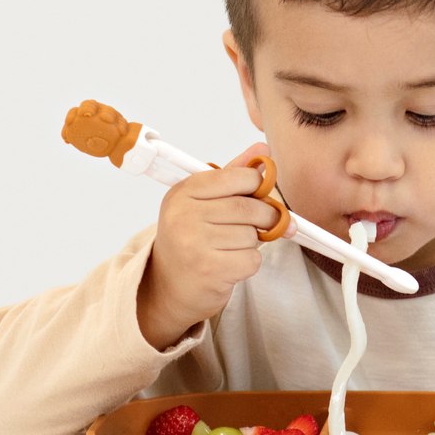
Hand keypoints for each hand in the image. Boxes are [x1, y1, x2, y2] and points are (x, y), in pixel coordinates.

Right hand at [136, 142, 287, 349]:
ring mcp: (195, 244)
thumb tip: (263, 150)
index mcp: (183, 192)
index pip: (238, 177)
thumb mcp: (205, 200)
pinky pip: (252, 259)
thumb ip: (234, 174)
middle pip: (249, 208)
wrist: (169, 285)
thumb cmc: (191, 237)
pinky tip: (231, 263)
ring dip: (252, 242)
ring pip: (252, 235)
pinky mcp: (209, 270)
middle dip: (265, 216)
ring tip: (231, 246)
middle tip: (264, 222)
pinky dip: (249, 262)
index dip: (256, 185)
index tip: (258, 193)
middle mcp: (184, 216)